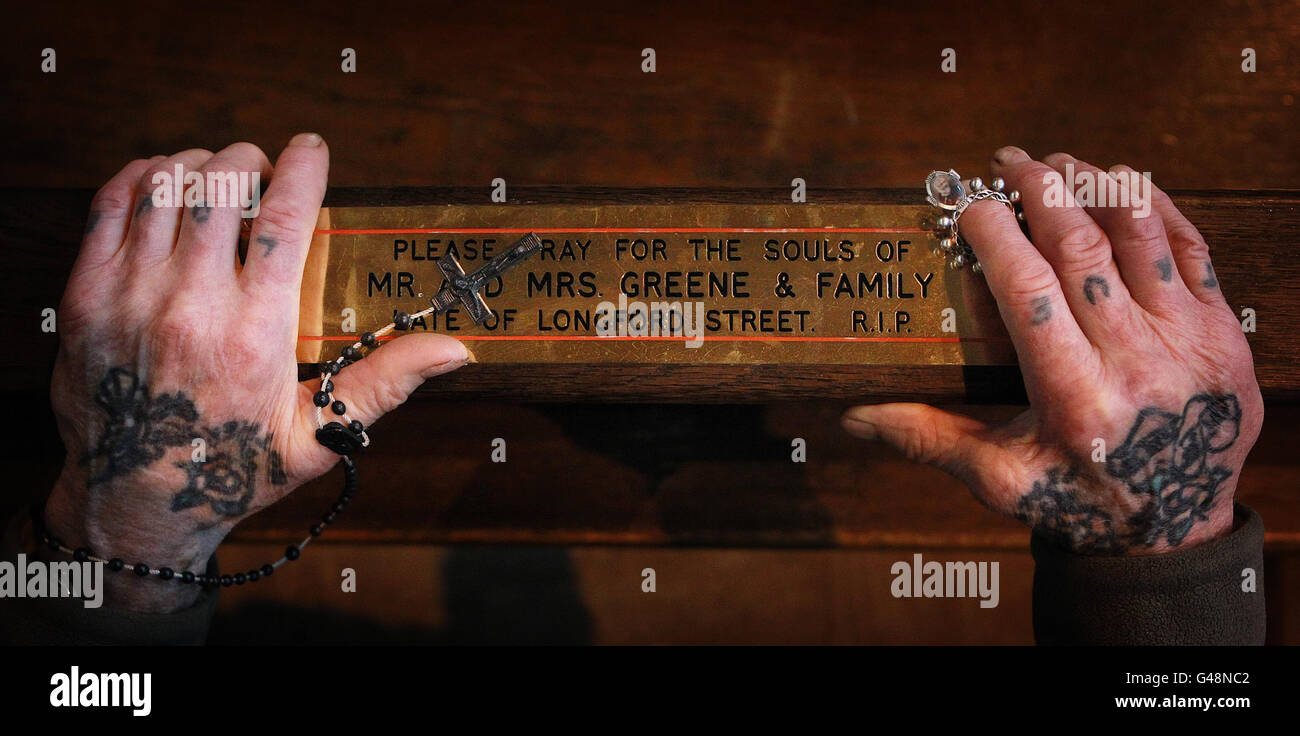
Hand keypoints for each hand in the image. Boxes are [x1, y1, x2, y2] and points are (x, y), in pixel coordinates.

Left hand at [46, 135, 468, 610]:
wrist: (134, 504)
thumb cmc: (232, 469)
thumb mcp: (320, 435)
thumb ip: (385, 383)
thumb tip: (455, 351)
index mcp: (256, 333)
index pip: (283, 218)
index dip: (303, 168)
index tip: (313, 150)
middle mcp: (191, 305)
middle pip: (222, 184)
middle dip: (250, 162)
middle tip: (262, 175)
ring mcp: (130, 295)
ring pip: (165, 184)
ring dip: (198, 167)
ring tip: (215, 181)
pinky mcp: (84, 296)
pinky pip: (108, 205)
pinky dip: (140, 179)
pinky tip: (162, 188)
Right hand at [843, 147, 1262, 554]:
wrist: (1176, 532)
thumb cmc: (1078, 500)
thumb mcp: (998, 479)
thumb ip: (927, 438)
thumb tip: (851, 416)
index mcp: (1075, 397)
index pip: (1028, 288)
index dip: (994, 233)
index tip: (968, 203)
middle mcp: (1137, 361)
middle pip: (1082, 247)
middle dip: (1041, 191)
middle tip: (1009, 162)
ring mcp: (1190, 341)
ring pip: (1141, 236)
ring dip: (1098, 186)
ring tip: (1063, 163)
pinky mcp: (1226, 333)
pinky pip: (1195, 249)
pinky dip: (1158, 208)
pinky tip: (1126, 183)